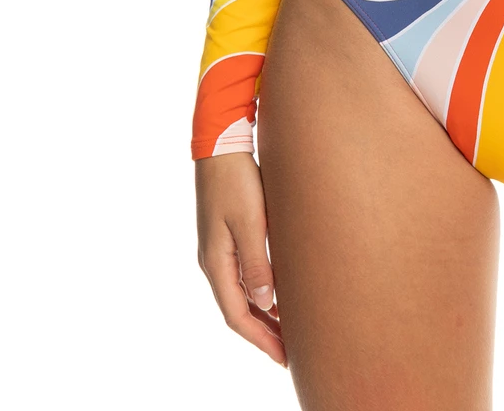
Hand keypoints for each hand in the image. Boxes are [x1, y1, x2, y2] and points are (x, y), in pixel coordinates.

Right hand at [195, 152, 287, 367]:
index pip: (237, 315)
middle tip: (290, 352)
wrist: (222, 145)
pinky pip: (242, 276)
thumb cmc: (237, 180)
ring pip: (240, 294)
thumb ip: (257, 264)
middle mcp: (213, 261)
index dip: (260, 339)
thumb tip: (264, 305)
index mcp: (216, 262)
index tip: (283, 357)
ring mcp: (218, 249)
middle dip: (262, 333)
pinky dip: (259, 292)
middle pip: (237, 310)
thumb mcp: (250, 222)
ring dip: (262, 314)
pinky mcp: (226, 235)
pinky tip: (276, 294)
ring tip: (287, 329)